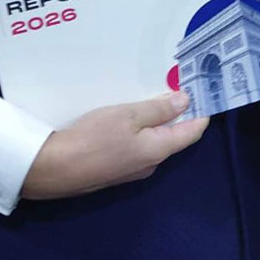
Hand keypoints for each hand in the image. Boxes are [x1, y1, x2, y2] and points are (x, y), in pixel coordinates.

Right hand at [21, 91, 208, 199]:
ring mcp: (132, 170)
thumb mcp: (128, 116)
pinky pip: (136, 148)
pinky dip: (139, 132)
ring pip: (153, 142)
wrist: (53, 169)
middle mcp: (150, 164)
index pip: (192, 133)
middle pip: (173, 137)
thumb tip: (186, 102)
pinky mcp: (115, 171)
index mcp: (159, 150)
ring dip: (156, 123)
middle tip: (178, 88)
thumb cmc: (93, 139)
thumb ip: (158, 109)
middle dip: (177, 115)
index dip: (201, 113)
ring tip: (152, 98)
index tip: (205, 93)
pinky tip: (127, 120)